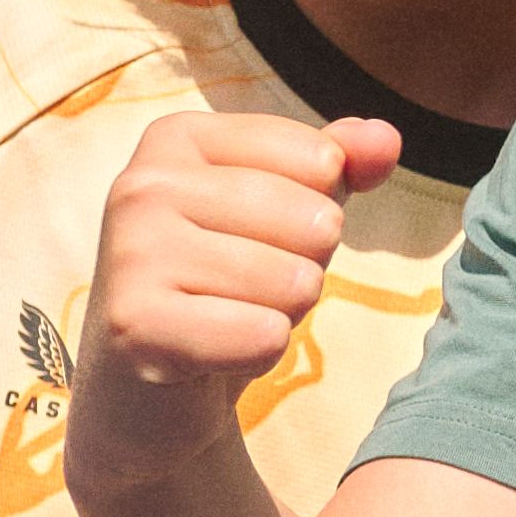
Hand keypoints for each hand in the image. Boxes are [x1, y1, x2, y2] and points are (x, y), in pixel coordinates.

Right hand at [71, 113, 393, 485]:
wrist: (150, 379)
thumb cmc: (229, 275)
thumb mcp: (292, 204)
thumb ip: (344, 161)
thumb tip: (385, 138)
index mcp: (176, 137)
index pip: (322, 160)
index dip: (320, 209)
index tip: (262, 234)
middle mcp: (141, 184)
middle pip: (315, 221)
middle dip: (306, 265)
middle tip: (248, 287)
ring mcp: (130, 252)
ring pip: (295, 282)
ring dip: (283, 312)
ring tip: (230, 315)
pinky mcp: (134, 324)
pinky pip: (265, 335)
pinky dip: (260, 352)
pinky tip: (215, 351)